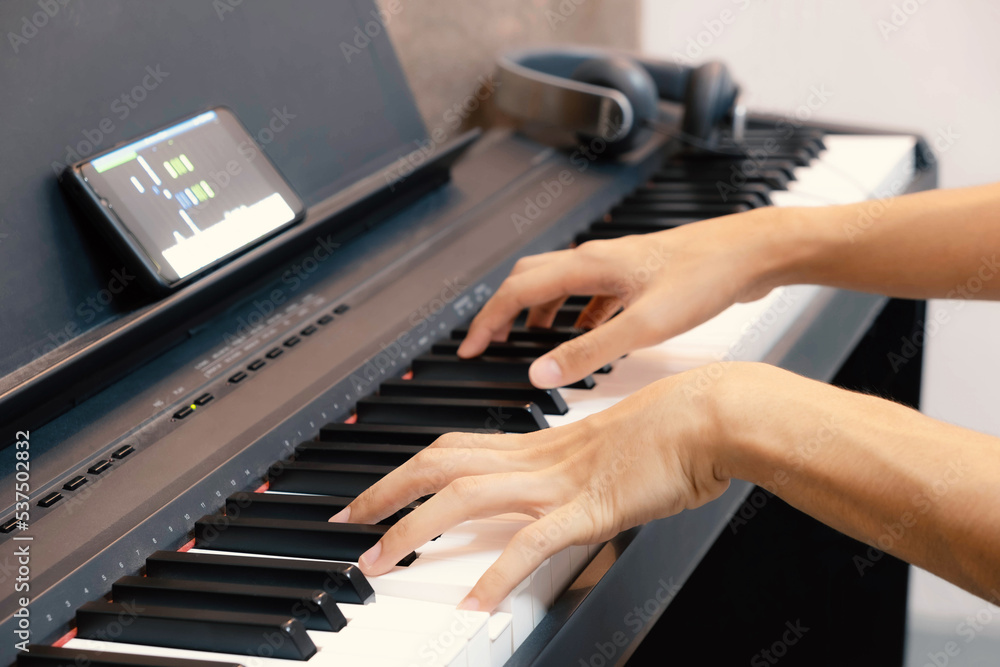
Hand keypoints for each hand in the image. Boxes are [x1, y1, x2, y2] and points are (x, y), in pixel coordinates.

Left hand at [329, 364, 739, 611]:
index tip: (377, 490)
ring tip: (379, 562)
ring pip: (466, 497)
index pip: (454, 450)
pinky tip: (474, 602)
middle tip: (348, 521)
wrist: (713, 415)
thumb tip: (552, 502)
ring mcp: (561, 482)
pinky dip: (497, 572)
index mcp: (541, 446)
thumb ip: (572, 477)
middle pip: (440, 464)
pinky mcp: (591, 508)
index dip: (406, 468)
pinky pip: (532, 543)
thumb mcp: (608, 454)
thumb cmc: (673, 429)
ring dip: (414, 530)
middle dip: (386, 491)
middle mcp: (539, 459)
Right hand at [456, 209, 784, 387]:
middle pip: (530, 279)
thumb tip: (540, 373)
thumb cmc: (706, 277)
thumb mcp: (643, 325)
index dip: (487, 321)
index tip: (470, 347)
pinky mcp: (637, 275)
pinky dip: (575, 314)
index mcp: (588, 265)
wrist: (752, 253)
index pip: (517, 290)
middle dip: (504, 311)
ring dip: (538, 312)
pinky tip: (587, 334)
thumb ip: (588, 350)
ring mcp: (617, 265)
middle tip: (490, 342)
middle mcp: (596, 259)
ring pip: (560, 284)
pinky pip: (591, 292)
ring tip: (531, 343)